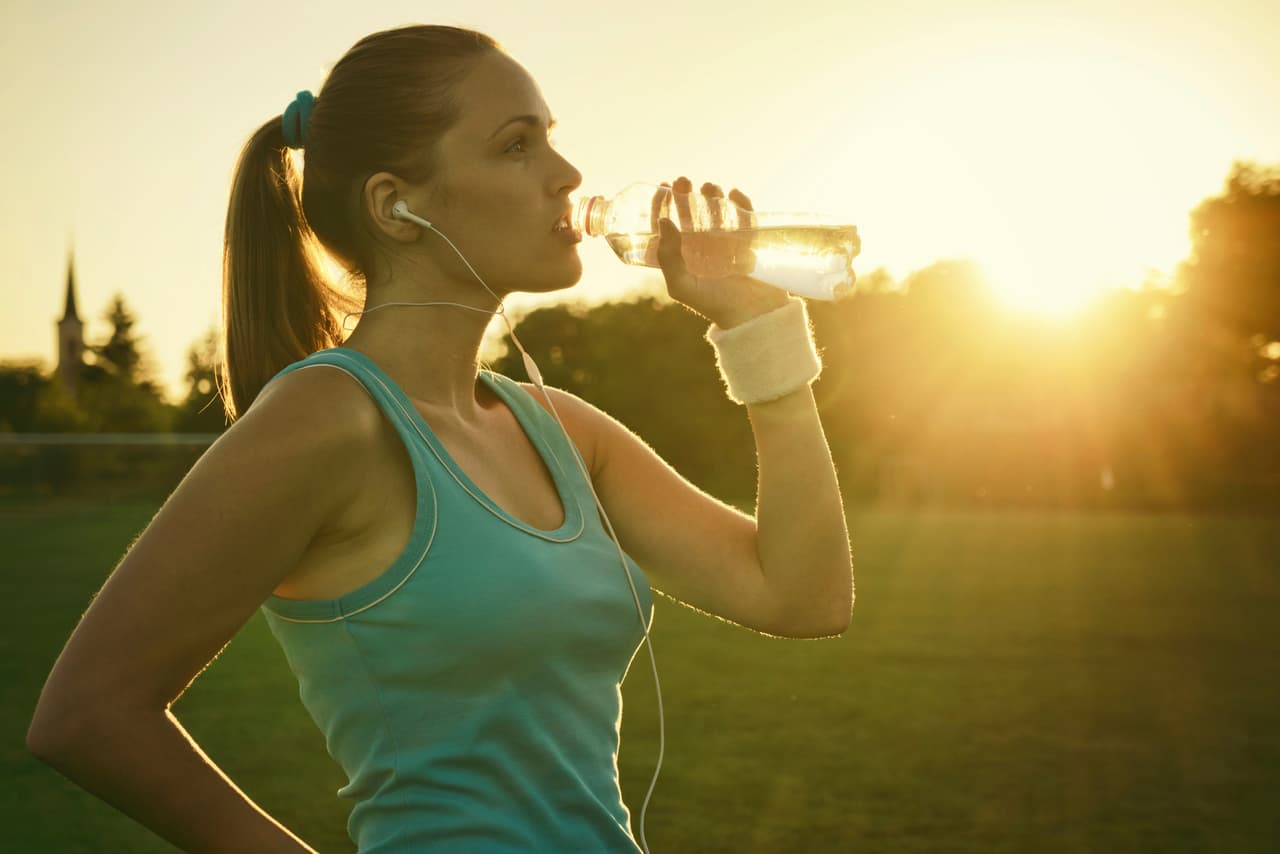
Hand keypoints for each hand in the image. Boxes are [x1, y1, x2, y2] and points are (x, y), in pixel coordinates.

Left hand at [654, 176, 791, 328]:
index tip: (662, 188)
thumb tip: (664, 223)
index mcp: (684, 255)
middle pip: (692, 212)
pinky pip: (746, 215)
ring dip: (712, 195)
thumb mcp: (682, 285)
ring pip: (718, 209)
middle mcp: (703, 245)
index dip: (663, 206)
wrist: (753, 316)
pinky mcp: (750, 240)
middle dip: (686, 194)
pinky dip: (740, 202)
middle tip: (682, 182)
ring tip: (708, 188)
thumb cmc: (714, 304)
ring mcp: (728, 241)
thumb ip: (668, 258)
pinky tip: (733, 194)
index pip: (670, 224)